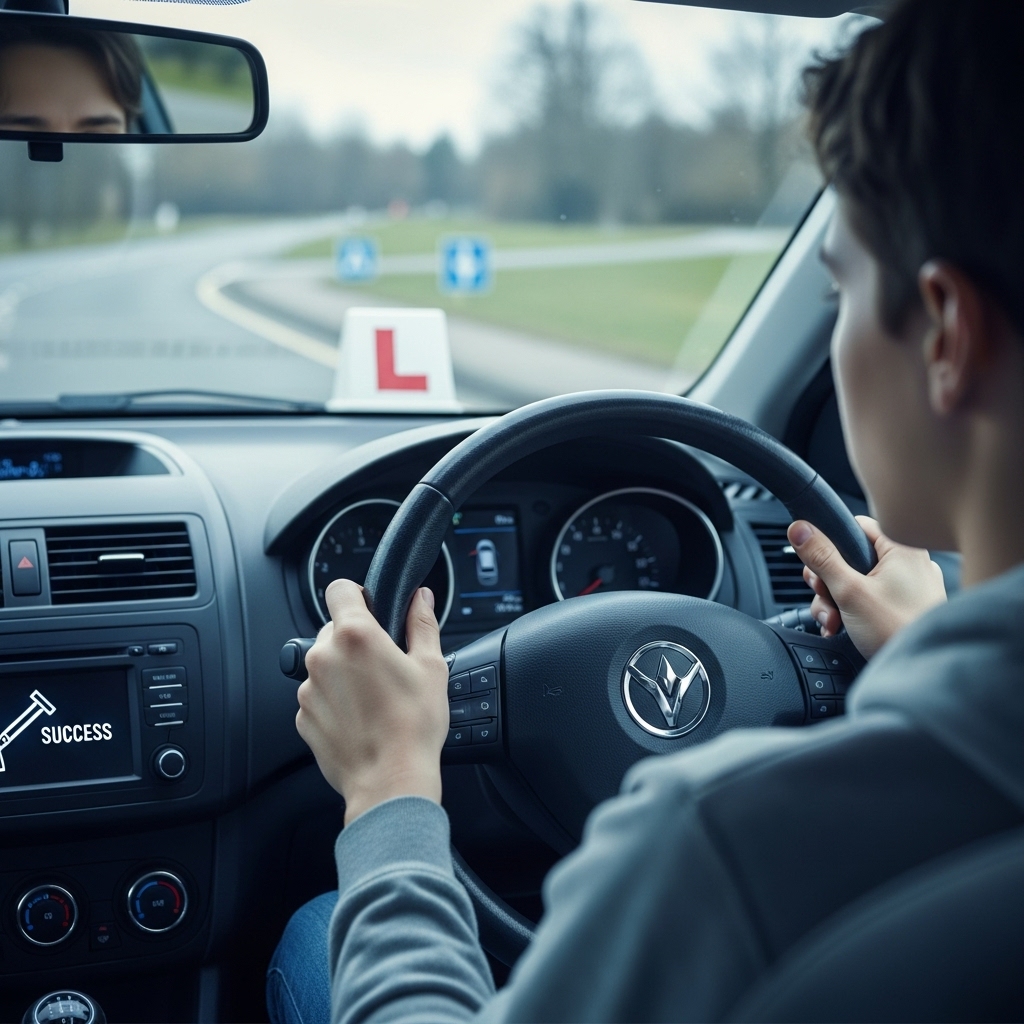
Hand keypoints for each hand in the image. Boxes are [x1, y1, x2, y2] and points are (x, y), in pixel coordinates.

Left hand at [295, 580, 449, 824]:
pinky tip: (361, 718)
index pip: (339, 589)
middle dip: (356, 640)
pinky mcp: (303, 716)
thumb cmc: (413, 726)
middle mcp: (323, 657)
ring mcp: (308, 689)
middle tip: (384, 665)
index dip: (357, 595)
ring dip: (344, 672)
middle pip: (333, 629)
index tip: (371, 609)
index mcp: (355, 635)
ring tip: (374, 698)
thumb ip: (422, 623)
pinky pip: (318, 696)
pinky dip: (335, 701)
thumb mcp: (430, 666)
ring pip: (325, 664)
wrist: (390, 781)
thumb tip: (421, 598)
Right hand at [787, 515, 946, 658]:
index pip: (856, 526)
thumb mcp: (849, 591)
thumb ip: (822, 557)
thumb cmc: (897, 630)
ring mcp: (908, 586)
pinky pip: (870, 600)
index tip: (816, 563)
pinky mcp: (905, 607)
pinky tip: (842, 628)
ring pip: (856, 582)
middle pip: (850, 557)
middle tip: (825, 597)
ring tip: (833, 622)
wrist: (924, 674)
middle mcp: (908, 563)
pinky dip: (851, 612)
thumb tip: (799, 529)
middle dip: (827, 582)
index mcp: (901, 548)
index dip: (830, 543)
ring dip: (834, 601)